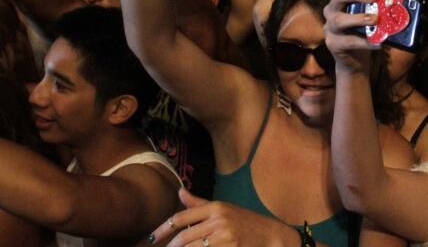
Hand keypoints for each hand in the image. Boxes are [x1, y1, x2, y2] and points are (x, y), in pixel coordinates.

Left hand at [150, 188, 288, 246]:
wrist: (272, 236)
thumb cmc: (247, 223)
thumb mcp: (224, 209)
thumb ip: (199, 204)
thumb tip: (179, 191)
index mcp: (216, 208)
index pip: (181, 218)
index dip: (162, 229)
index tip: (152, 238)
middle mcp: (219, 221)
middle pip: (183, 238)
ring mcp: (225, 238)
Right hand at [324, 0, 379, 72]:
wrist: (354, 60)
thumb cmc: (363, 33)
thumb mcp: (369, 16)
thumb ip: (379, 7)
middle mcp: (332, 10)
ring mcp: (330, 28)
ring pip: (340, 20)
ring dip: (360, 18)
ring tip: (376, 19)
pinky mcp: (333, 44)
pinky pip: (348, 41)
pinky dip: (365, 42)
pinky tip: (378, 43)